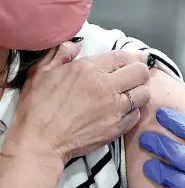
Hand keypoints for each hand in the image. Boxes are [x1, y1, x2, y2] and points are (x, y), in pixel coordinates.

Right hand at [5, 41, 150, 165]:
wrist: (40, 142)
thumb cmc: (37, 108)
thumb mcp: (41, 72)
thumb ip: (61, 53)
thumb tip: (76, 45)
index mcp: (88, 70)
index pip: (123, 57)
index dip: (134, 56)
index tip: (139, 57)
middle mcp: (106, 88)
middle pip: (141, 73)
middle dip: (141, 71)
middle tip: (134, 75)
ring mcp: (114, 109)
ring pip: (144, 94)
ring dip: (140, 91)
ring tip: (131, 93)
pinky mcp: (117, 128)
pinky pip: (137, 115)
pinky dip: (134, 111)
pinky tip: (124, 111)